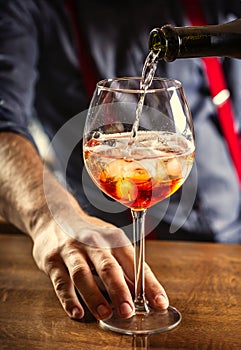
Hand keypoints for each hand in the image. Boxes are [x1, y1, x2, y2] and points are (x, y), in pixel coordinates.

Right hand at [32, 212, 168, 320]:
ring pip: (82, 274)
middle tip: (128, 311)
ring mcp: (72, 250)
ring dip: (94, 296)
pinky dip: (68, 298)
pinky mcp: (53, 259)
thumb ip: (124, 267)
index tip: (160, 302)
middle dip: (119, 290)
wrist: (53, 217)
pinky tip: (77, 311)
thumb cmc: (88, 235)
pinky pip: (60, 281)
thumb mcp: (109, 243)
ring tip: (105, 314)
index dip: (148, 284)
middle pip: (108, 267)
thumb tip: (143, 294)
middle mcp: (94, 242)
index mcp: (114, 239)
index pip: (135, 263)